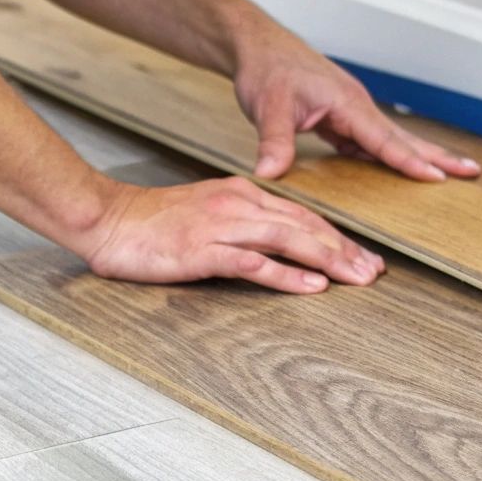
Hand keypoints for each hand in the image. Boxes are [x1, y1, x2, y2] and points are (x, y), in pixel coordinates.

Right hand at [76, 177, 384, 293]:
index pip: (300, 215)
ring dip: (329, 260)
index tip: (363, 256)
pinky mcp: (203, 250)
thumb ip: (239, 226)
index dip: (336, 236)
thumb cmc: (149, 224)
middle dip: (345, 249)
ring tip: (358, 277)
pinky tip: (313, 286)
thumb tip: (274, 247)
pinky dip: (287, 275)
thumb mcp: (204, 215)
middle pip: (304, 225)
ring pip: (288, 239)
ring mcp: (221, 226)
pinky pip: (254, 263)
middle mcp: (237, 205)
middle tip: (376, 271)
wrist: (106, 218)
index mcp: (239, 194)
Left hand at [232, 29, 481, 181]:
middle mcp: (357, 106)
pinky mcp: (341, 119)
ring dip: (420, 156)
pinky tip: (400, 171)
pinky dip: (391, 156)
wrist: (258, 47)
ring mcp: (351, 113)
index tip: (438, 178)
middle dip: (438, 155)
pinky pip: (371, 143)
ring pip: (391, 140)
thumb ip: (273, 141)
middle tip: (472, 172)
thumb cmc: (267, 69)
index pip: (384, 138)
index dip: (410, 161)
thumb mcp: (268, 107)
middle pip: (403, 137)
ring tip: (450, 174)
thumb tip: (270, 173)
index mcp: (347, 102)